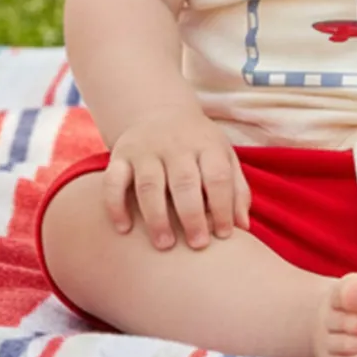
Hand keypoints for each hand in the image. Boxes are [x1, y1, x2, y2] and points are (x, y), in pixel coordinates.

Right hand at [101, 105, 251, 251]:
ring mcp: (146, 150)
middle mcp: (176, 145)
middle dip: (192, 216)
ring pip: (149, 184)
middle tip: (197, 245)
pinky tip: (124, 229)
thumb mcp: (223, 156)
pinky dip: (115, 205)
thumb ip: (236, 189)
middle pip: (184, 181)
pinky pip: (113, 181)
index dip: (223, 207)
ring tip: (165, 245)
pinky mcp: (120, 156)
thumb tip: (243, 226)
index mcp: (206, 145)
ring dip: (157, 217)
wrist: (159, 111)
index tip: (224, 236)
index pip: (217, 175)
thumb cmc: (198, 146)